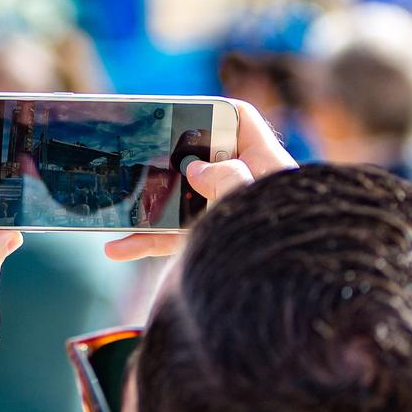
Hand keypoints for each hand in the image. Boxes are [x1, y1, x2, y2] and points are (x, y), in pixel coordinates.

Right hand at [103, 99, 296, 261]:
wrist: (294, 300)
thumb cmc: (284, 242)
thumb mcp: (251, 199)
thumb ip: (225, 176)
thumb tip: (194, 170)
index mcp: (265, 163)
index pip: (241, 120)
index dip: (214, 111)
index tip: (183, 114)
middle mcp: (245, 186)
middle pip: (201, 159)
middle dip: (167, 161)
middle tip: (138, 158)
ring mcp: (226, 216)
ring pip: (181, 201)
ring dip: (147, 206)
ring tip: (117, 206)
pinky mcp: (212, 244)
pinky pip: (174, 238)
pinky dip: (146, 243)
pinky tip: (118, 248)